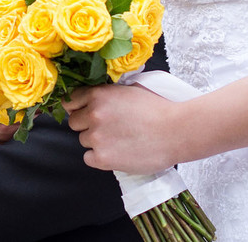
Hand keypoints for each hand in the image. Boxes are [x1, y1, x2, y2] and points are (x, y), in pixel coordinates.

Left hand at [63, 83, 179, 173]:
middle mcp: (93, 114)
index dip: (78, 107)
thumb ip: (107, 94)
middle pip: (74, 123)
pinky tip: (116, 153)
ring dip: (96, 142)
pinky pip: (88, 158)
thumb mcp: (129, 89)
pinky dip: (99, 158)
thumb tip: (91, 99)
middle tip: (107, 129)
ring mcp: (97, 137)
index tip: (85, 113)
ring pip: (83, 141)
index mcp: (98, 95)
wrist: (176, 131)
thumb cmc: (158, 109)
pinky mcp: (103, 158)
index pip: (71, 100)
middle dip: (86, 125)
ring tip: (118, 140)